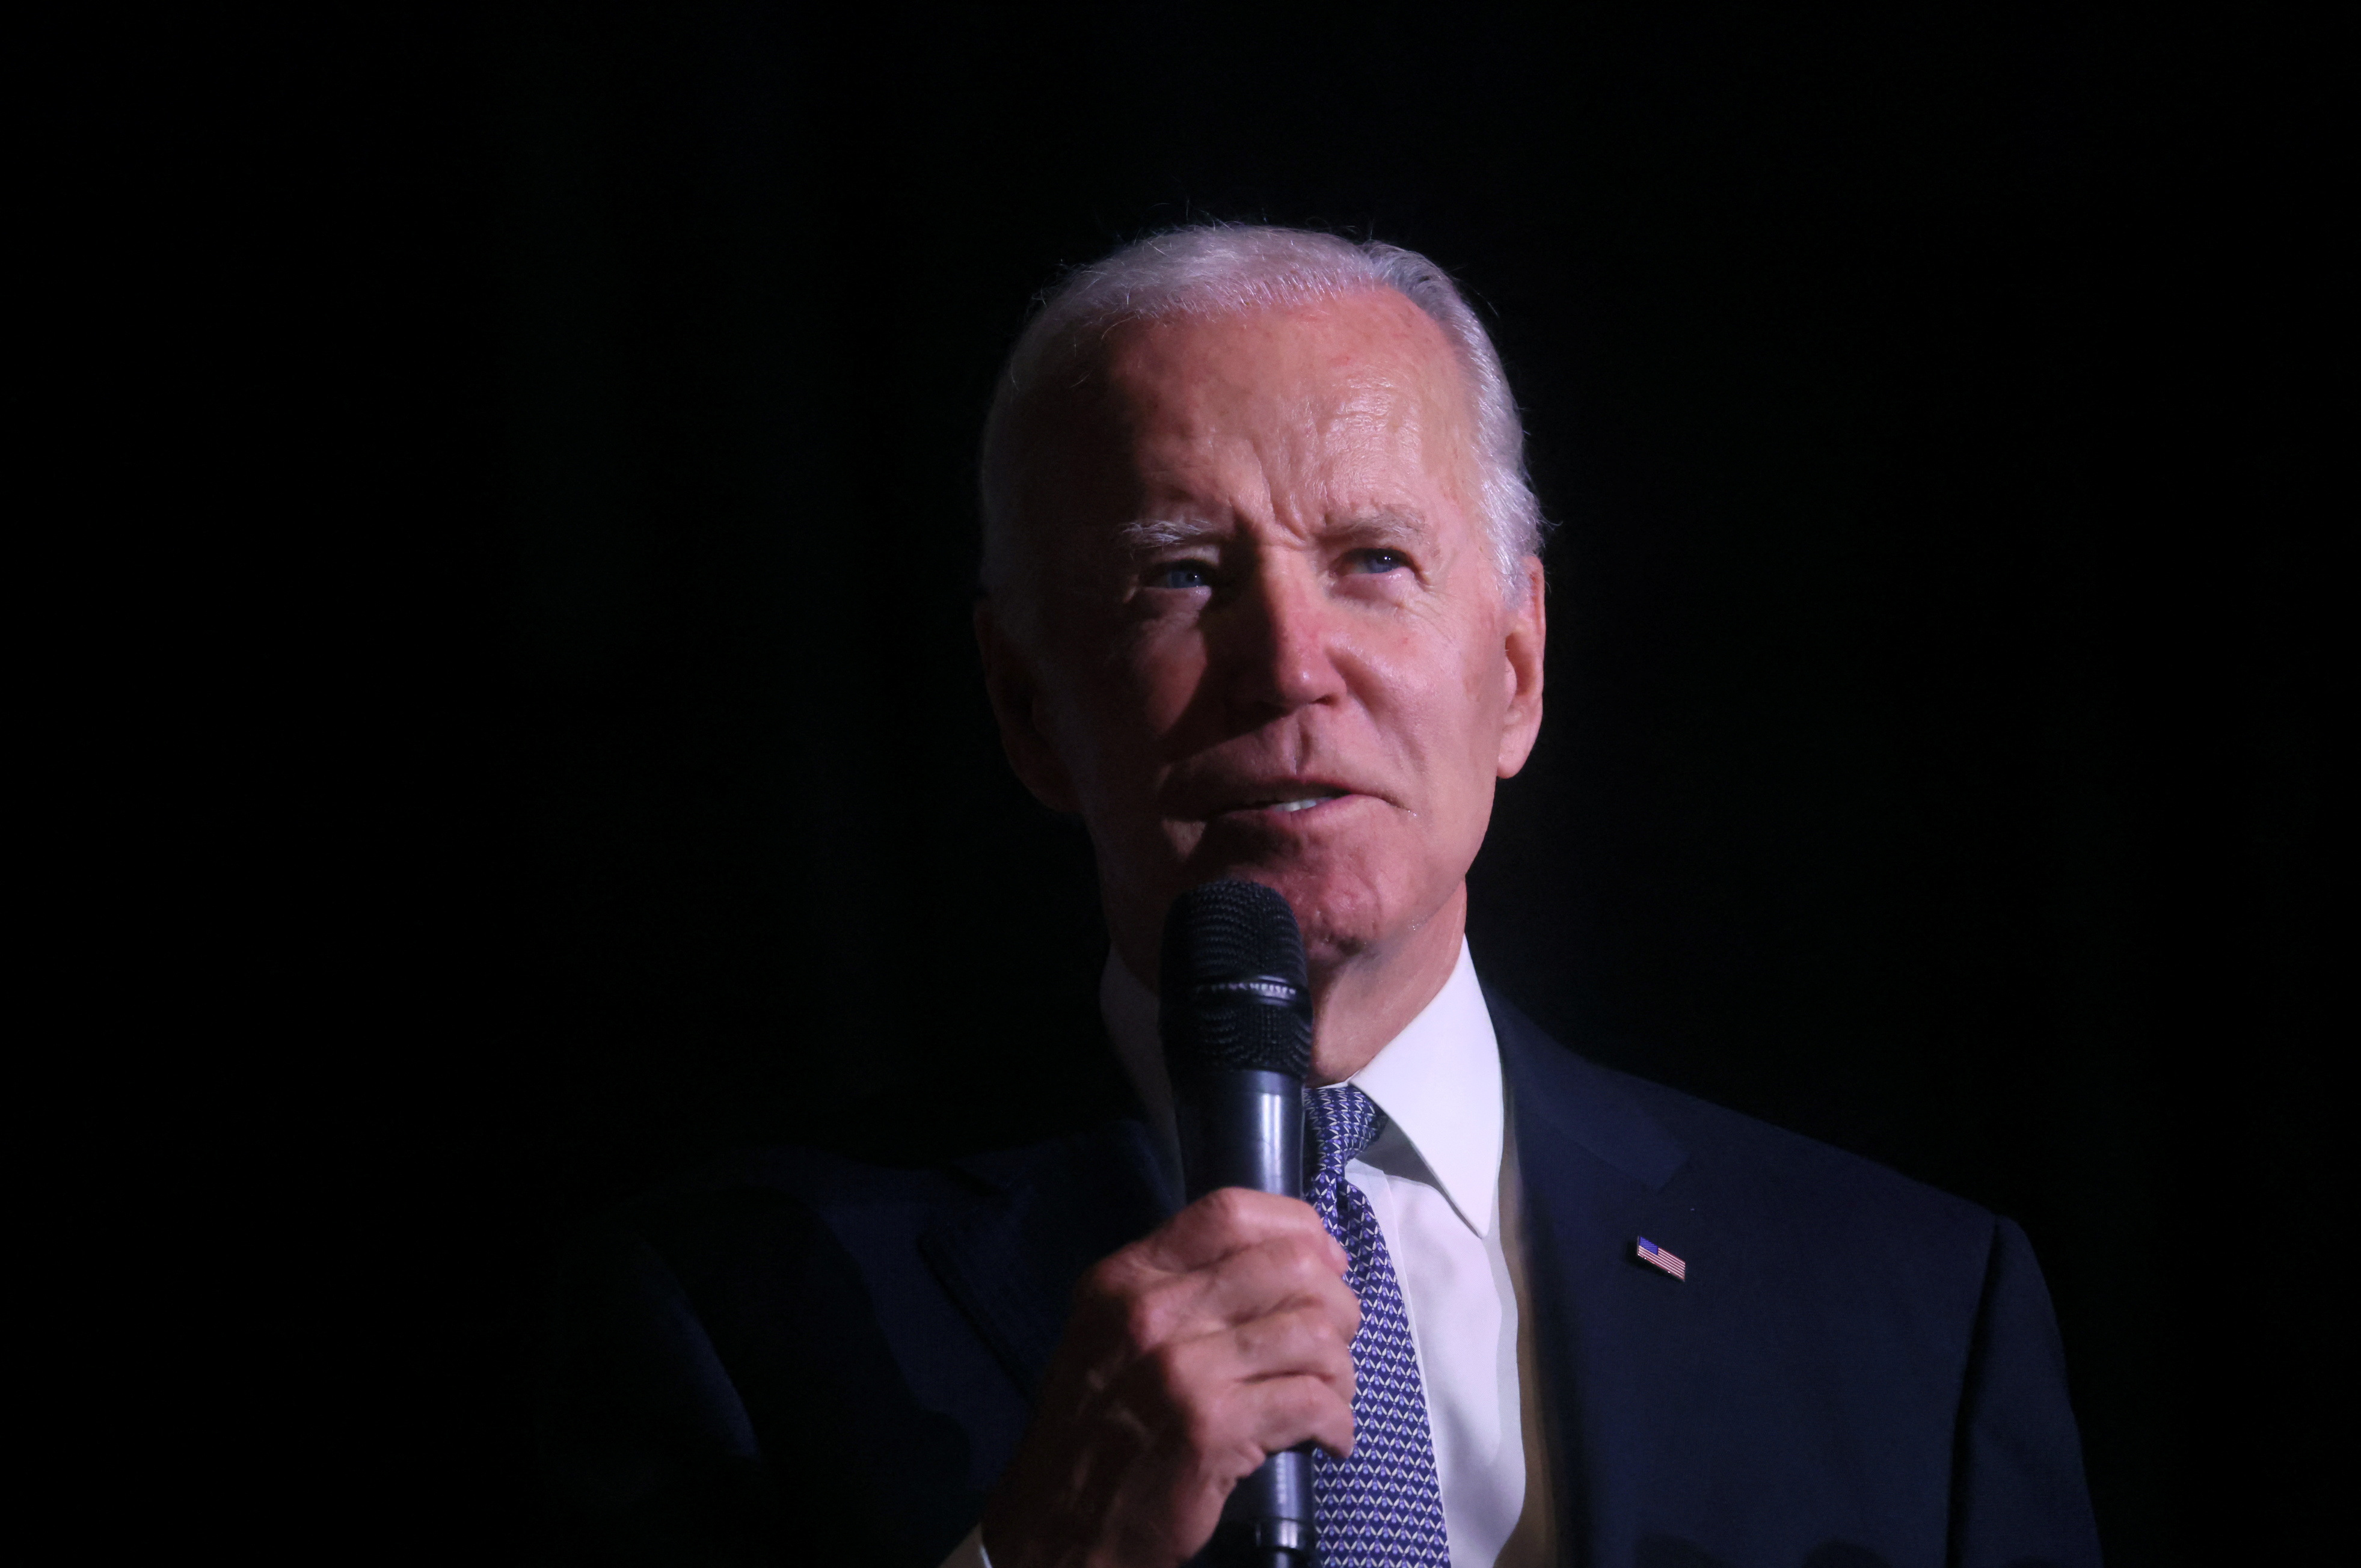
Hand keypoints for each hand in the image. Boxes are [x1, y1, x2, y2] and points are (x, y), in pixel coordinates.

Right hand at [978, 1187, 1358, 1567]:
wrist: (1054, 1528)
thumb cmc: (1094, 1432)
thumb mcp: (1111, 1334)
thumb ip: (1180, 1290)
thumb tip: (1285, 1262)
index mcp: (1128, 1278)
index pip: (1230, 1212)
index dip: (1297, 1228)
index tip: (1325, 1261)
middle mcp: (1153, 1311)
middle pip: (1290, 1267)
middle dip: (1336, 1303)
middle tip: (1335, 1342)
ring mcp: (1183, 1369)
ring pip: (1314, 1333)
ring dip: (1341, 1369)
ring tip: (1331, 1396)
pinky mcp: (1213, 1429)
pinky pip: (1314, 1401)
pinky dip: (1339, 1423)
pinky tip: (1329, 1439)